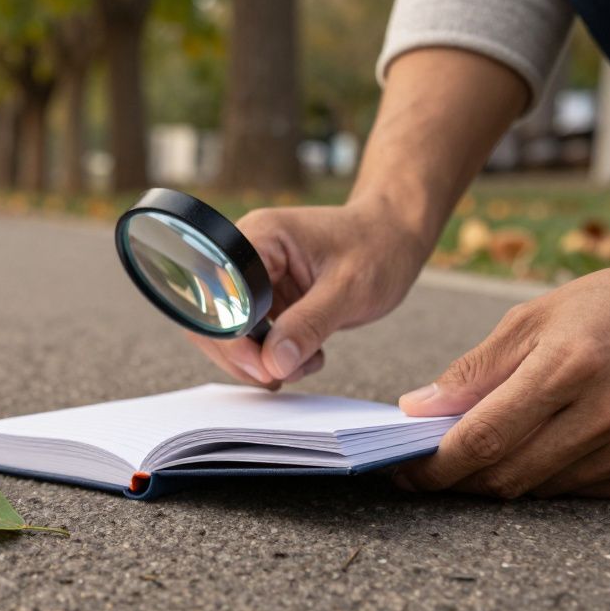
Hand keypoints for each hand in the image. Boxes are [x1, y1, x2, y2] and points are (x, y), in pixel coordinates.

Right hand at [190, 199, 429, 387]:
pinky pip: (253, 337)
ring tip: (302, 364)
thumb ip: (310, 324)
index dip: (232, 338)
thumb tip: (274, 363)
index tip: (265, 365)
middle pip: (214, 319)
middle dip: (245, 357)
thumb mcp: (350, 288)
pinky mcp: (267, 298)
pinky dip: (274, 356)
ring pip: (231, 335)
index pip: (219, 295)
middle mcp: (247, 256)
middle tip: (280, 375)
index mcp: (260, 238)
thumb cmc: (379, 246)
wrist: (395, 235)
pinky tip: (304, 357)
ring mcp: (255, 279)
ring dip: (261, 361)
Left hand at [395, 253, 609, 499]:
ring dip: (502, 477)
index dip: (436, 465)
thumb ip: (472, 371)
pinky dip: (547, 478)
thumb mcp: (530, 321)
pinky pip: (580, 493)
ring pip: (540, 490)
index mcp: (570, 367)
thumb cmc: (601, 309)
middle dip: (458, 479)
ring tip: (487, 450)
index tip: (405, 472)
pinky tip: (542, 448)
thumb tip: (417, 409)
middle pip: (508, 474)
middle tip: (431, 469)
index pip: (484, 437)